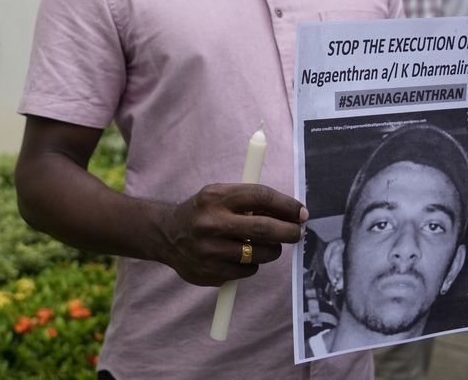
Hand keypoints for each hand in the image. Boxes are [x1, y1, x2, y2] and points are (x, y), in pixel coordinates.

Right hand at [158, 183, 307, 285]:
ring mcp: (209, 250)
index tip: (301, 212)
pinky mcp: (209, 272)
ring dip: (271, 250)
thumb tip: (293, 212)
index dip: (286, 205)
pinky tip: (239, 256)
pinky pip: (247, 270)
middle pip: (264, 229)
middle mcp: (210, 223)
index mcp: (215, 197)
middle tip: (298, 233)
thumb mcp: (219, 194)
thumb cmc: (204, 212)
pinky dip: (251, 264)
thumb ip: (250, 199)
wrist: (167, 235)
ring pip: (260, 254)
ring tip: (264, 244)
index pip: (260, 197)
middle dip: (289, 231)